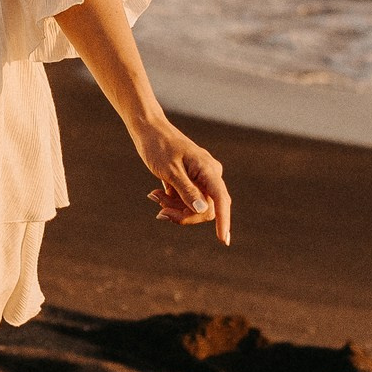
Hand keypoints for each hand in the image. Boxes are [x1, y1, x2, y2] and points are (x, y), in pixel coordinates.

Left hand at [132, 117, 230, 244]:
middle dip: (182, 214)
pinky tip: (155, 193)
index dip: (223, 221)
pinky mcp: (191, 181)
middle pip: (205, 208)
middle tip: (159, 212)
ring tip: (153, 196)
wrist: (148, 130)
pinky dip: (171, 201)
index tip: (223, 240)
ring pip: (194, 206)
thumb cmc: (158, 147)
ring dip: (173, 207)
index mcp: (208, 170)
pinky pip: (186, 200)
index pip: (221, 200)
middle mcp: (210, 175)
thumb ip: (186, 190)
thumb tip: (203, 210)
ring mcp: (201, 178)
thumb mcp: (170, 171)